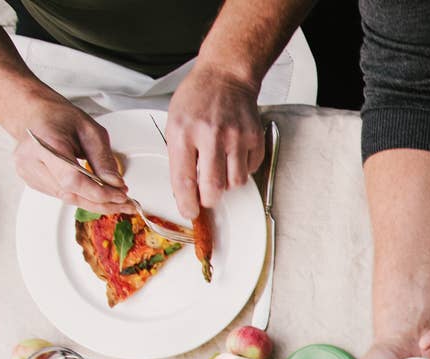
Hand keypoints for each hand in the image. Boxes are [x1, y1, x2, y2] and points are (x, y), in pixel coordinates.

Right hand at [10, 93, 129, 212]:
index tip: (120, 196)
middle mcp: (30, 160)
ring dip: (94, 202)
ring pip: (67, 198)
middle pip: (70, 193)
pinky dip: (81, 197)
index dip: (99, 193)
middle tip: (125, 203)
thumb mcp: (91, 131)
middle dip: (102, 201)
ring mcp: (28, 172)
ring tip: (115, 199)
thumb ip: (103, 159)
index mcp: (44, 143)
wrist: (34, 114)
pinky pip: (61, 195)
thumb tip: (115, 184)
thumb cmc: (59, 117)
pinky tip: (96, 195)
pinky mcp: (32, 181)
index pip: (72, 180)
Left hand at [166, 62, 263, 219]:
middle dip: (209, 199)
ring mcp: (235, 137)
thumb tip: (185, 189)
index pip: (184, 179)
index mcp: (184, 132)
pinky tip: (234, 153)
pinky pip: (249, 169)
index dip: (187, 202)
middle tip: (206, 196)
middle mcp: (210, 135)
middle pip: (213, 187)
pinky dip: (241, 168)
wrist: (226, 75)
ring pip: (235, 183)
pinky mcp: (253, 138)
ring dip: (227, 183)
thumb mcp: (175, 121)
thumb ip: (179, 154)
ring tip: (221, 168)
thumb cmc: (198, 97)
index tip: (189, 211)